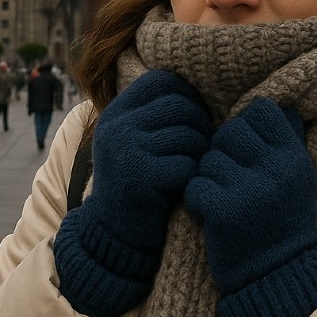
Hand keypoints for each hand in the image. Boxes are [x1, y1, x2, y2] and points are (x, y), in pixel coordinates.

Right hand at [54, 69, 211, 316]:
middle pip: (180, 105)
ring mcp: (126, 150)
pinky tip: (185, 187)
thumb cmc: (137, 184)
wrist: (114, 235)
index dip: (186, 94)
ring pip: (188, 135)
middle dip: (201, 125)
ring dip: (200, 153)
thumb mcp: (134, 141)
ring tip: (192, 168)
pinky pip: (188, 164)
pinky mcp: (142, 177)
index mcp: (116, 113)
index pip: (161, 80)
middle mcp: (117, 126)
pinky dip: (194, 176)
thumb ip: (154, 114)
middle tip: (201, 147)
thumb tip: (197, 85)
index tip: (194, 117)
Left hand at [185, 97, 316, 316]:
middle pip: (230, 130)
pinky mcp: (225, 212)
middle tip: (228, 176)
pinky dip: (196, 200)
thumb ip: (288, 140)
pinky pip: (194, 186)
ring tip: (223, 198)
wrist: (279, 276)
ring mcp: (251, 191)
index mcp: (295, 157)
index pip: (261, 110)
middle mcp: (276, 170)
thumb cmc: (284, 221)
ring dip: (208, 178)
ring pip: (208, 159)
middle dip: (222, 150)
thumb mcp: (299, 177)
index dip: (246, 124)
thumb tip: (280, 102)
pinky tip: (211, 213)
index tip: (245, 149)